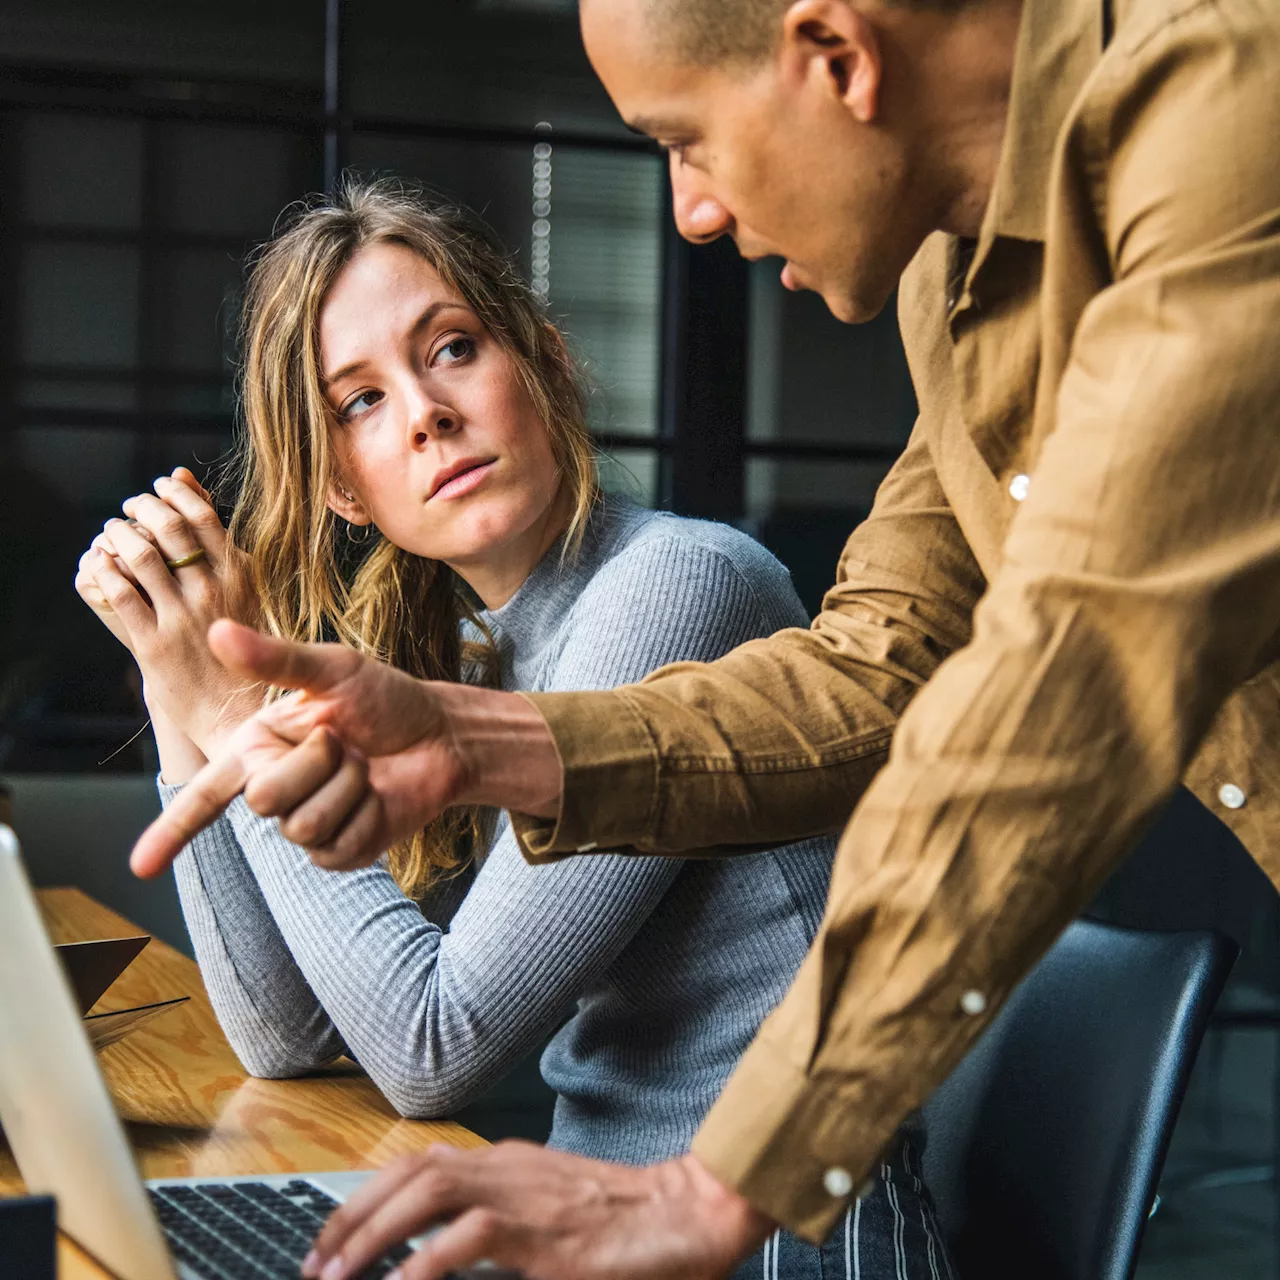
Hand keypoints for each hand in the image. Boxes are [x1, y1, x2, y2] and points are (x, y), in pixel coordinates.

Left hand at [76, 468, 261, 752]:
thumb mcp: (244, 588)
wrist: (237, 709)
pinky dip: (104, 571)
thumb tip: (185, 480)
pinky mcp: (154, 645)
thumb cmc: (243, 644)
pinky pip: (121, 595)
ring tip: (113, 531)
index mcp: (240, 577)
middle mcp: (213, 593)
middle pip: (169, 528)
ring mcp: (183, 618)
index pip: (202, 516)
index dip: (174, 494)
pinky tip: (100, 564)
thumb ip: (218, 541)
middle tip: (131, 506)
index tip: (159, 487)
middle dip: (142, 507)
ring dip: (118, 535)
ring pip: (141, 557)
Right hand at [129, 619, 561, 877]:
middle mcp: (275, 788)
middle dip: (314, 762)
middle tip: (345, 741)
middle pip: (263, 799)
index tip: (138, 867)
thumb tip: (218, 630)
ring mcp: (306, 824)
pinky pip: (335, 846)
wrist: (441, 734)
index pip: (204, 795)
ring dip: (346, 788)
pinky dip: (365, 814)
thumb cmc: (387, 698)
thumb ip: (276, 659)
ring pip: (302, 825)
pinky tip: (377, 796)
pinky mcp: (341, 851)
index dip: (171, 831)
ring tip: (365, 766)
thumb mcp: (335, 670)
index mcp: (259, 747)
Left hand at [299, 1145, 772, 1279]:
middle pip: (411, 1172)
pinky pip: (471, 1238)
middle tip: (315, 1264)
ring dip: (375, 1232)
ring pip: (430, 1191)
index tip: (331, 1239)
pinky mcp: (545, 1234)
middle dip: (353, 1214)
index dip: (367, 1197)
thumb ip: (502, 1224)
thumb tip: (443, 1255)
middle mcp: (509, 1167)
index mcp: (509, 1163)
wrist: (691, 1214)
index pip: (420, 1163)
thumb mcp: (553, 1213)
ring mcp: (527, 1195)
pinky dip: (425, 1263)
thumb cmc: (627, 1222)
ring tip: (338, 1275)